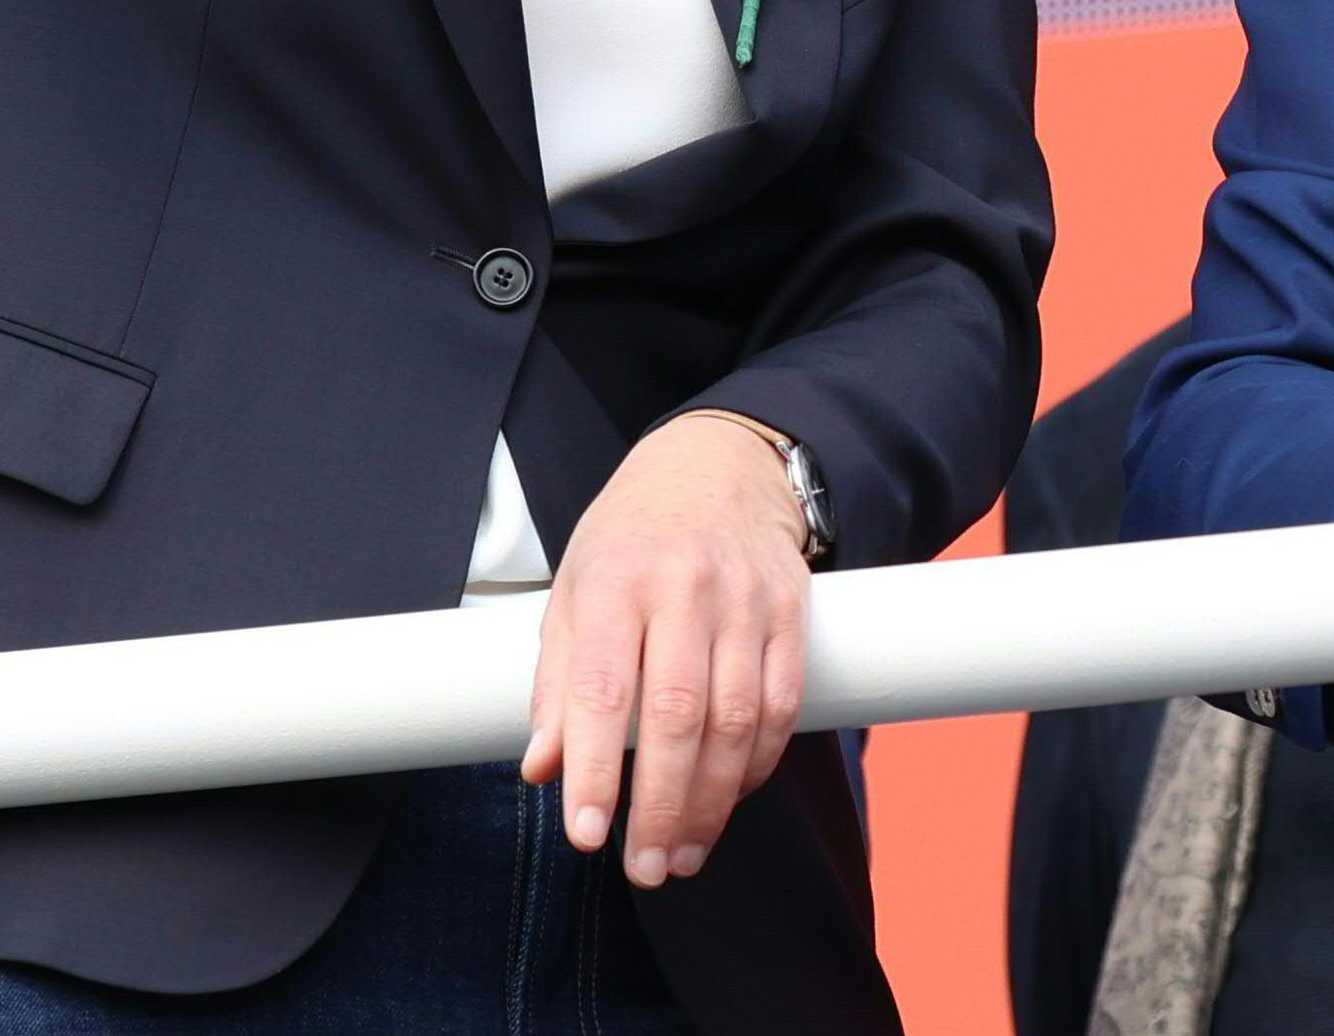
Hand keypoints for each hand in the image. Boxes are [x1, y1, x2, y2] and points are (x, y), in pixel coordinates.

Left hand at [521, 412, 812, 889]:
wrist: (719, 464)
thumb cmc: (632, 538)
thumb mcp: (573, 589)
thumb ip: (557, 680)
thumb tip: (542, 769)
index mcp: (616, 581)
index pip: (603, 689)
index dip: (596, 769)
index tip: (586, 834)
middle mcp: (684, 588)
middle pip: (677, 715)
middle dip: (661, 805)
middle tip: (644, 868)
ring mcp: (745, 598)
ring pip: (737, 719)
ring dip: (712, 801)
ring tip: (684, 853)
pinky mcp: (791, 608)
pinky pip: (783, 701)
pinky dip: (759, 761)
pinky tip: (733, 796)